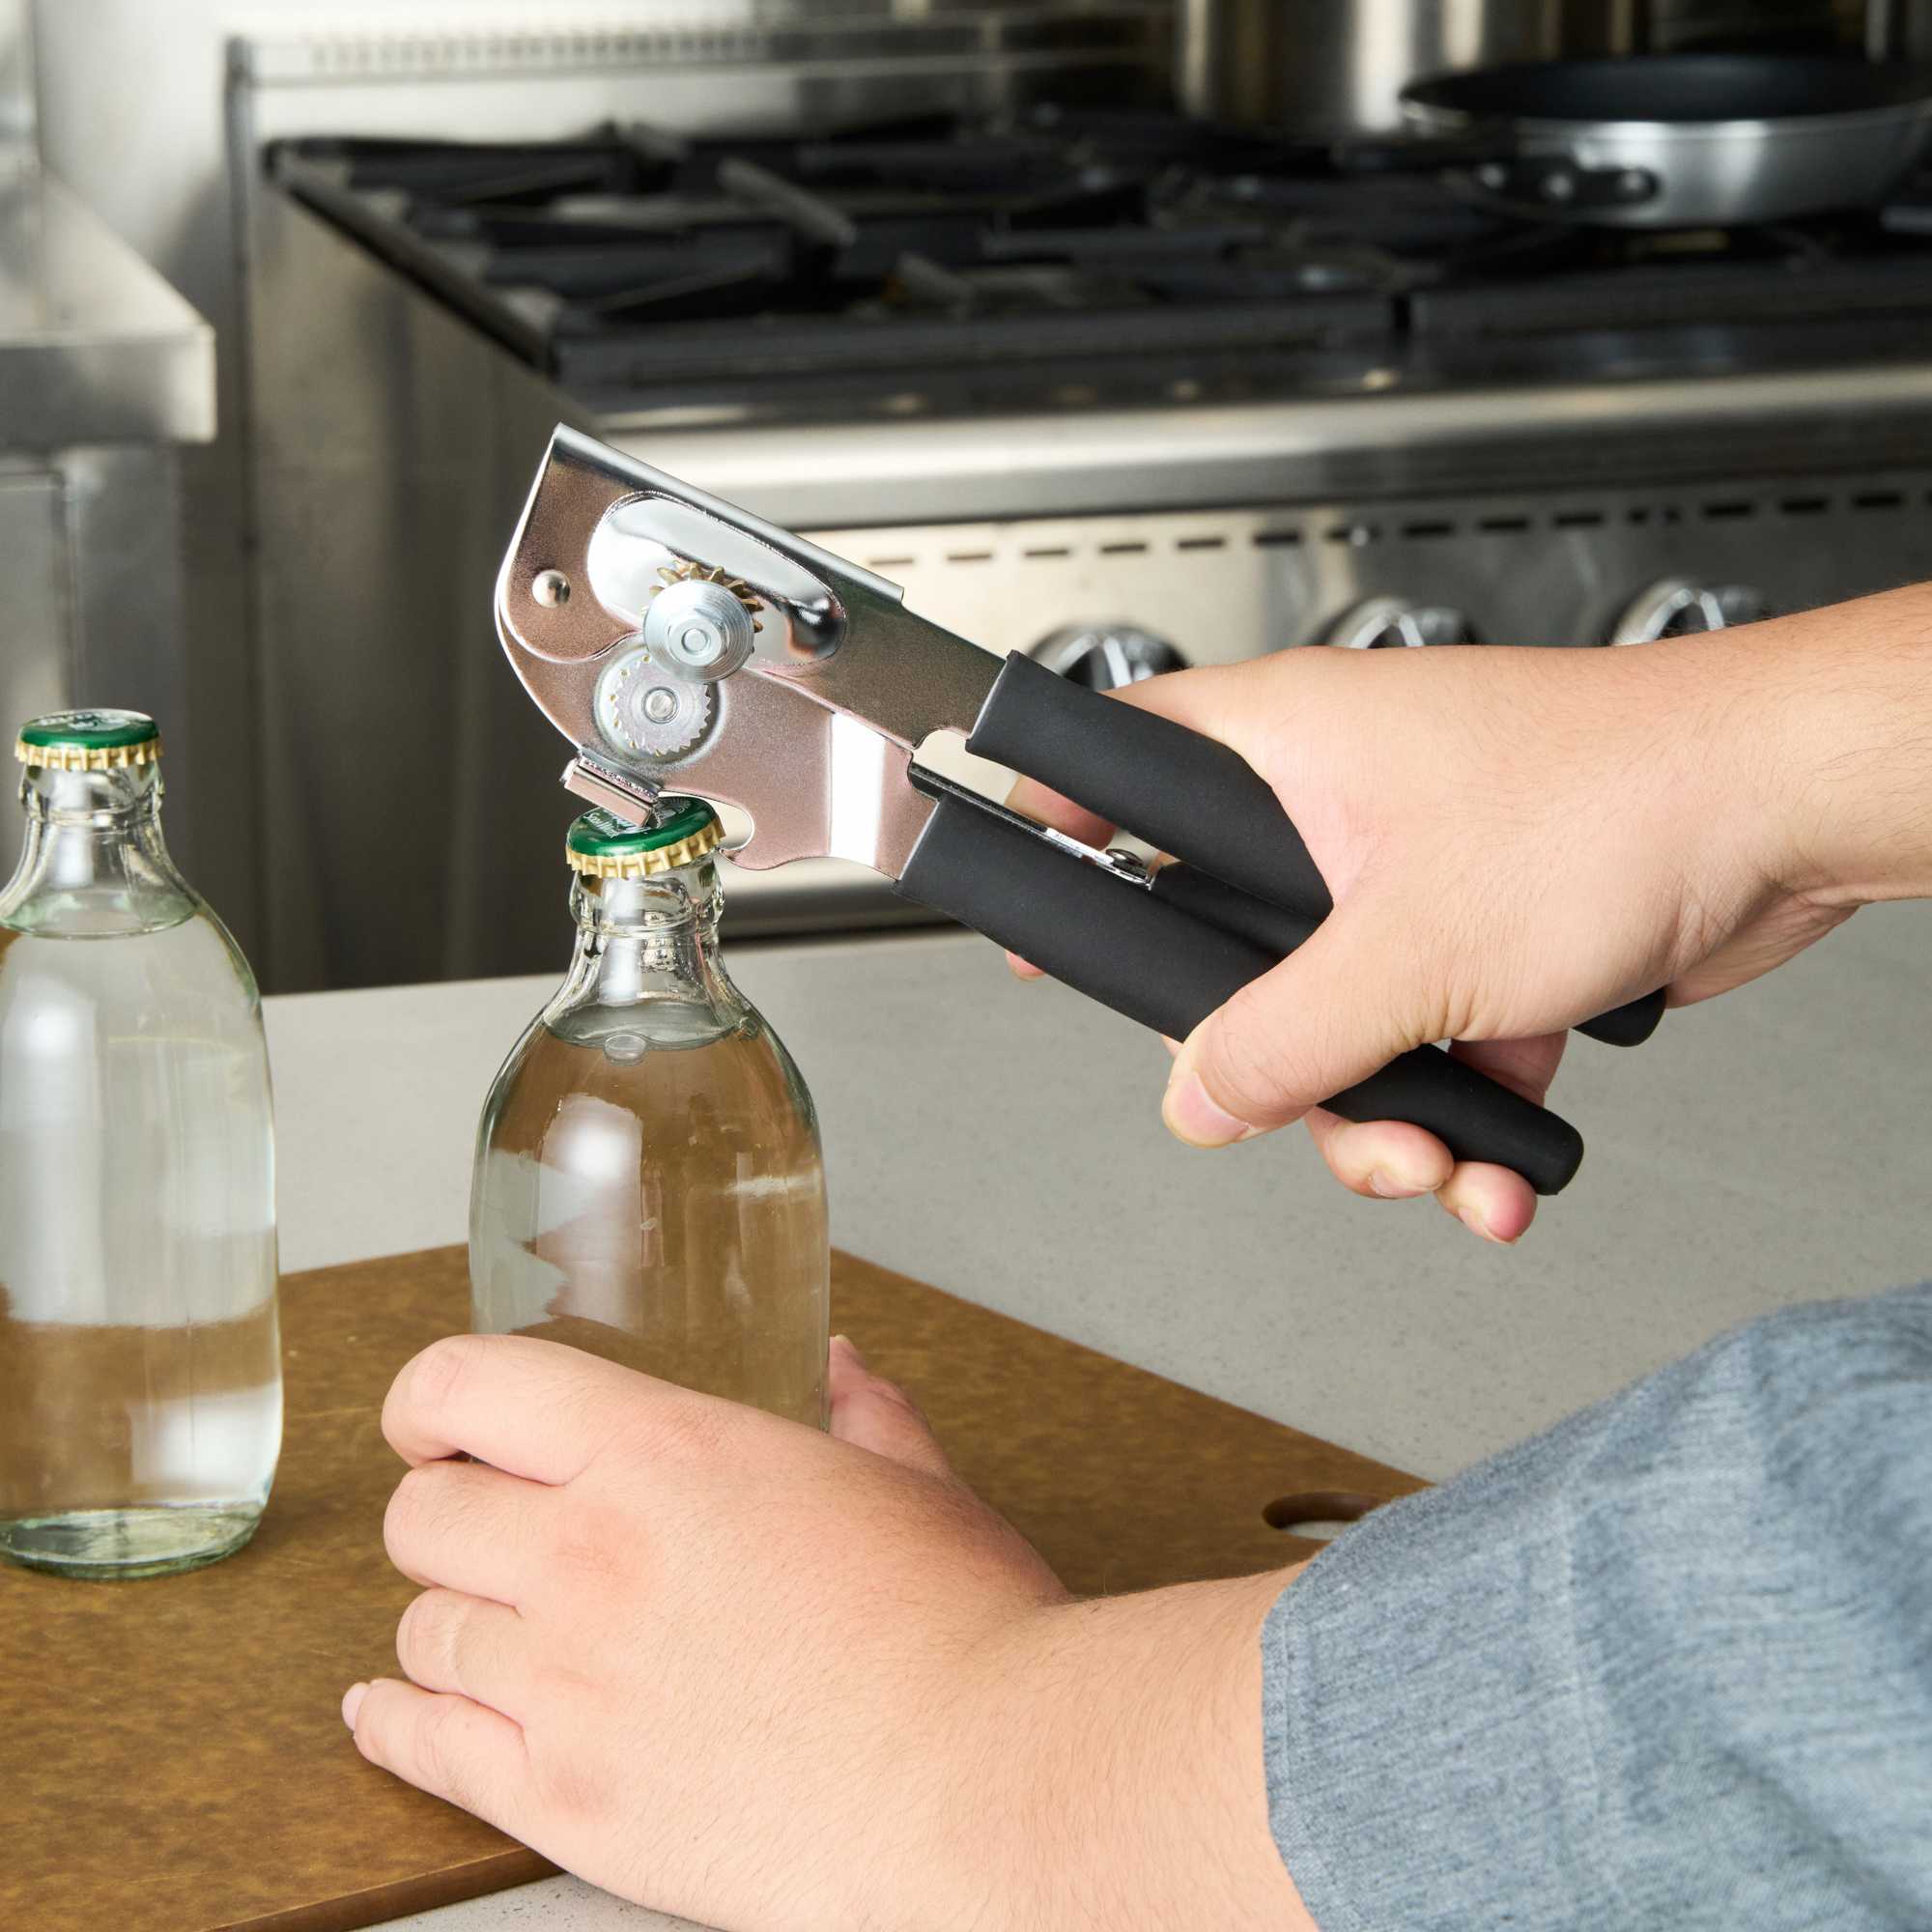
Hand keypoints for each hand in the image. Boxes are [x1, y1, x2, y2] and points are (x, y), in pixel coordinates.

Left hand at [345, 1333, 1310, 1931]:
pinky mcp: (568, 1800)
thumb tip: (837, 1368)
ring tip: (478, 1621)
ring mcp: (568, 1685)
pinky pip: (424, 1750)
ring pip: (420, 1628)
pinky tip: (387, 1710)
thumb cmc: (967, 1628)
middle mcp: (590, 1556)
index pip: (467, 1387)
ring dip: (445, 1616)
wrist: (986, 1783)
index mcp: (667, 1452)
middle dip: (447, 1511)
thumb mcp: (917, 1483)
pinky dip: (392, 1723)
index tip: (440, 1422)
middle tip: (483, 1526)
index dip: (433, 1399)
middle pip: (423, 1516)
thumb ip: (860, 1412)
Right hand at [1009, 612, 1905, 1241]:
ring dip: (1384, 1120)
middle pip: (1232, 954)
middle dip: (1281, 1070)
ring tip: (1440, 1166)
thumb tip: (1200, 1098)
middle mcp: (1338, 803)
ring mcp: (1414, 871)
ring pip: (1338, 1020)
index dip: (1064, 838)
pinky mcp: (1490, 932)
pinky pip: (1432, 1039)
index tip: (1030, 908)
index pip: (1121, 773)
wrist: (1789, 808)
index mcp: (1284, 748)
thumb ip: (1281, 1041)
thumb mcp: (1409, 950)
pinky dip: (1461, 1111)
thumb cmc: (1623, 796)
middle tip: (1308, 1112)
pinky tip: (1500, 1169)